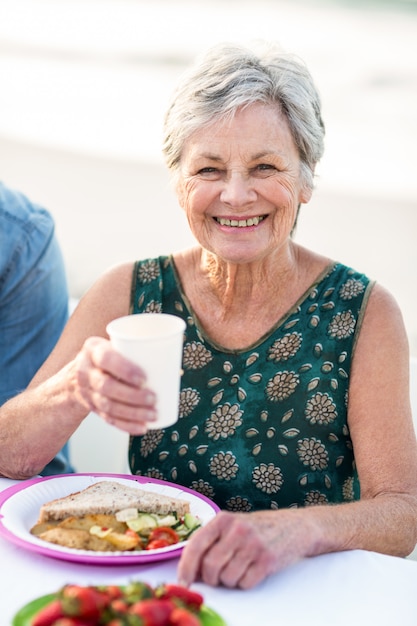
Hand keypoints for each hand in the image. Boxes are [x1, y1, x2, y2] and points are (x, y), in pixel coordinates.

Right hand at [72, 336, 157, 433]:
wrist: (77, 373)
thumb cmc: (109, 356)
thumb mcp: (116, 345)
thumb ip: (140, 353)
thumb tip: (178, 370)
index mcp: (94, 350)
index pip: (106, 359)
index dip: (125, 370)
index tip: (144, 378)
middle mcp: (86, 371)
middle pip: (106, 387)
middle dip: (132, 396)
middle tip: (154, 398)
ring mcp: (87, 392)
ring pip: (108, 406)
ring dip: (132, 413)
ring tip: (153, 414)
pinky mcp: (92, 408)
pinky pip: (108, 419)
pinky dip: (126, 425)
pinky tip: (142, 427)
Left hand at [178, 509, 310, 588]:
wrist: (294, 526)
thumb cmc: (257, 529)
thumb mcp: (232, 526)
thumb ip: (211, 542)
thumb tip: (190, 571)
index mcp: (223, 519)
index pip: (196, 545)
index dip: (186, 567)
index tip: (183, 582)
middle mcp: (237, 529)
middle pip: (210, 567)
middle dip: (212, 578)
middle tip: (220, 575)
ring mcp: (253, 544)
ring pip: (227, 578)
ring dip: (230, 581)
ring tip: (241, 567)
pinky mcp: (268, 559)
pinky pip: (245, 584)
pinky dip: (246, 583)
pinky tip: (253, 570)